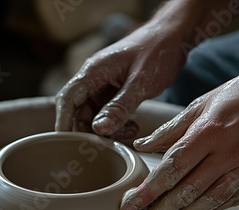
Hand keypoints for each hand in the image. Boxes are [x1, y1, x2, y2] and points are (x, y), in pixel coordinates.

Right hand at [55, 21, 184, 138]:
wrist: (174, 36)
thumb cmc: (158, 51)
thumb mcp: (140, 83)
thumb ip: (119, 107)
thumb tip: (99, 130)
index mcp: (93, 71)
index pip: (67, 100)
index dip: (63, 122)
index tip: (66, 143)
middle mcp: (94, 78)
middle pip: (79, 111)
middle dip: (91, 131)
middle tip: (108, 144)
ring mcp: (103, 85)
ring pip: (95, 115)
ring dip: (108, 129)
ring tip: (129, 132)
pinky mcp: (115, 91)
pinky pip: (108, 112)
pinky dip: (118, 123)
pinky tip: (132, 126)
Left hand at [120, 67, 238, 209]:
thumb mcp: (200, 104)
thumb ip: (169, 130)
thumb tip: (142, 146)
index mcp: (209, 132)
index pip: (171, 169)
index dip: (148, 191)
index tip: (129, 205)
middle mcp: (228, 154)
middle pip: (186, 191)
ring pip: (207, 202)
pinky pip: (228, 200)